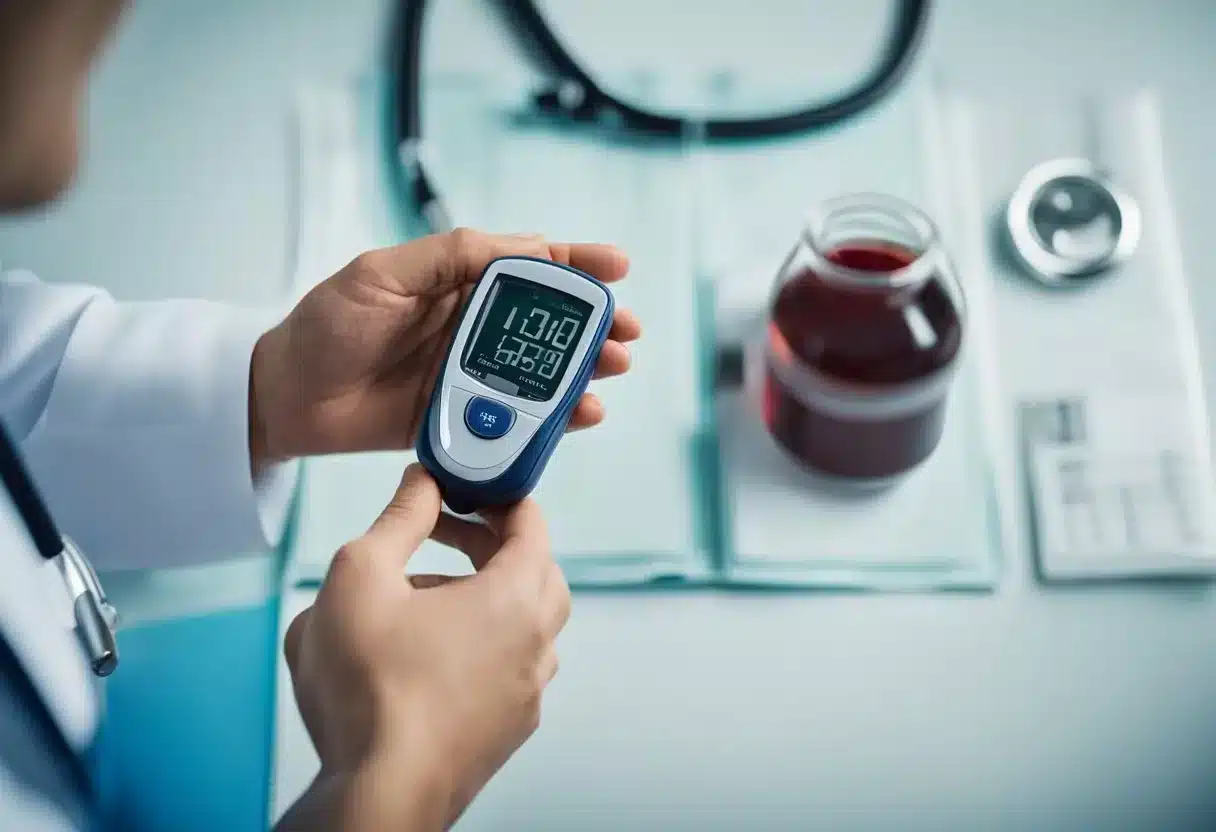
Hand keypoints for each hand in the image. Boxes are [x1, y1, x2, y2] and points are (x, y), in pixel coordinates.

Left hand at [250, 229, 640, 468]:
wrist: (284, 398)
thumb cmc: (323, 327)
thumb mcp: (380, 274)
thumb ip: (448, 258)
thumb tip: (522, 245)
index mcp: (455, 283)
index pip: (528, 265)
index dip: (576, 263)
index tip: (618, 267)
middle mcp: (470, 327)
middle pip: (547, 324)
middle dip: (593, 326)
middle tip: (626, 334)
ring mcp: (468, 374)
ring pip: (541, 371)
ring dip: (582, 371)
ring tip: (612, 371)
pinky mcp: (461, 417)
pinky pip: (516, 416)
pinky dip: (552, 418)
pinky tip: (579, 414)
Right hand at [278, 464, 568, 830]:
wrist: (379, 794)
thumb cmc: (370, 691)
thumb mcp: (361, 575)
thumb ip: (399, 517)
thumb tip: (423, 483)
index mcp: (516, 598)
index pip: (532, 524)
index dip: (499, 496)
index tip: (468, 487)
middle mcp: (535, 645)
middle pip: (535, 573)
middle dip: (492, 545)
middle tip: (445, 533)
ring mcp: (525, 693)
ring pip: (521, 624)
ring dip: (481, 597)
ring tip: (419, 597)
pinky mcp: (506, 729)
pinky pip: (505, 668)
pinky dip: (477, 645)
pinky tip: (422, 654)